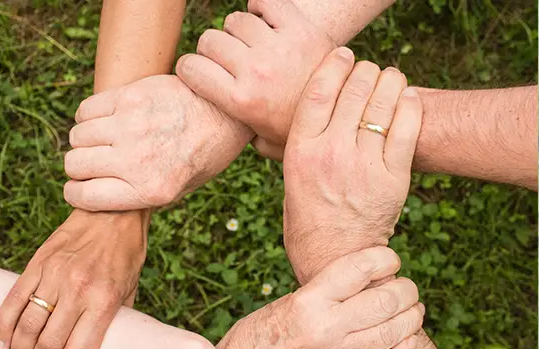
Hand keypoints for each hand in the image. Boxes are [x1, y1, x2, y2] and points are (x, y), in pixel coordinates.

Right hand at [0, 209, 146, 348]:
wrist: (113, 212)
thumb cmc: (125, 255)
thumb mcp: (129, 291)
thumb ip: (112, 321)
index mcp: (103, 302)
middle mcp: (77, 291)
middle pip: (47, 346)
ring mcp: (54, 276)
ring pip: (26, 327)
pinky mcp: (37, 264)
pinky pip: (12, 301)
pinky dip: (2, 328)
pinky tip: (2, 344)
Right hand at [63, 75, 252, 210]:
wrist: (226, 112)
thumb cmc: (202, 154)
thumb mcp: (178, 190)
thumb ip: (138, 196)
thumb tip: (95, 196)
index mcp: (150, 190)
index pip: (83, 196)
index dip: (76, 192)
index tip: (81, 187)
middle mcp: (137, 160)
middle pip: (74, 164)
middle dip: (79, 166)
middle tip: (95, 162)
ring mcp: (132, 125)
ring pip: (77, 136)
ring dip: (84, 140)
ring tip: (103, 139)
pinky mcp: (131, 96)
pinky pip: (86, 110)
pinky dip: (88, 116)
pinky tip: (106, 119)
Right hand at [176, 0, 335, 157]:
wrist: (348, 112)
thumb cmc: (303, 130)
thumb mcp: (267, 144)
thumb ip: (241, 136)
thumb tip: (220, 134)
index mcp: (241, 101)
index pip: (190, 68)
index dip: (190, 68)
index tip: (199, 72)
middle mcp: (255, 71)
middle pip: (210, 41)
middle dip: (213, 49)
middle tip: (229, 59)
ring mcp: (278, 47)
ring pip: (236, 20)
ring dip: (239, 30)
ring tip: (251, 43)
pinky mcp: (300, 29)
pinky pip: (266, 2)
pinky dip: (261, 6)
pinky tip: (265, 19)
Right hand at [216, 247, 423, 348]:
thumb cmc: (262, 332)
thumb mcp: (289, 300)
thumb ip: (327, 290)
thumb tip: (369, 276)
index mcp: (309, 300)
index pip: (360, 268)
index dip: (385, 258)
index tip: (390, 259)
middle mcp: (324, 327)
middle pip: (385, 300)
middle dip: (406, 290)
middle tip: (406, 287)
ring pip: (392, 333)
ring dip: (412, 318)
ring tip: (413, 310)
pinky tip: (407, 341)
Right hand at [282, 47, 422, 282]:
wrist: (335, 260)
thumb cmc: (308, 219)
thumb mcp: (289, 179)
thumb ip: (293, 146)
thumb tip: (289, 116)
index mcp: (301, 151)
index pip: (319, 91)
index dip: (335, 65)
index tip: (345, 54)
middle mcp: (331, 155)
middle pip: (354, 92)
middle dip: (366, 72)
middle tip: (371, 70)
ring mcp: (364, 167)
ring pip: (382, 105)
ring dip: (390, 83)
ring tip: (392, 78)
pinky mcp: (393, 180)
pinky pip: (406, 131)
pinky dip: (410, 107)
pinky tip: (409, 98)